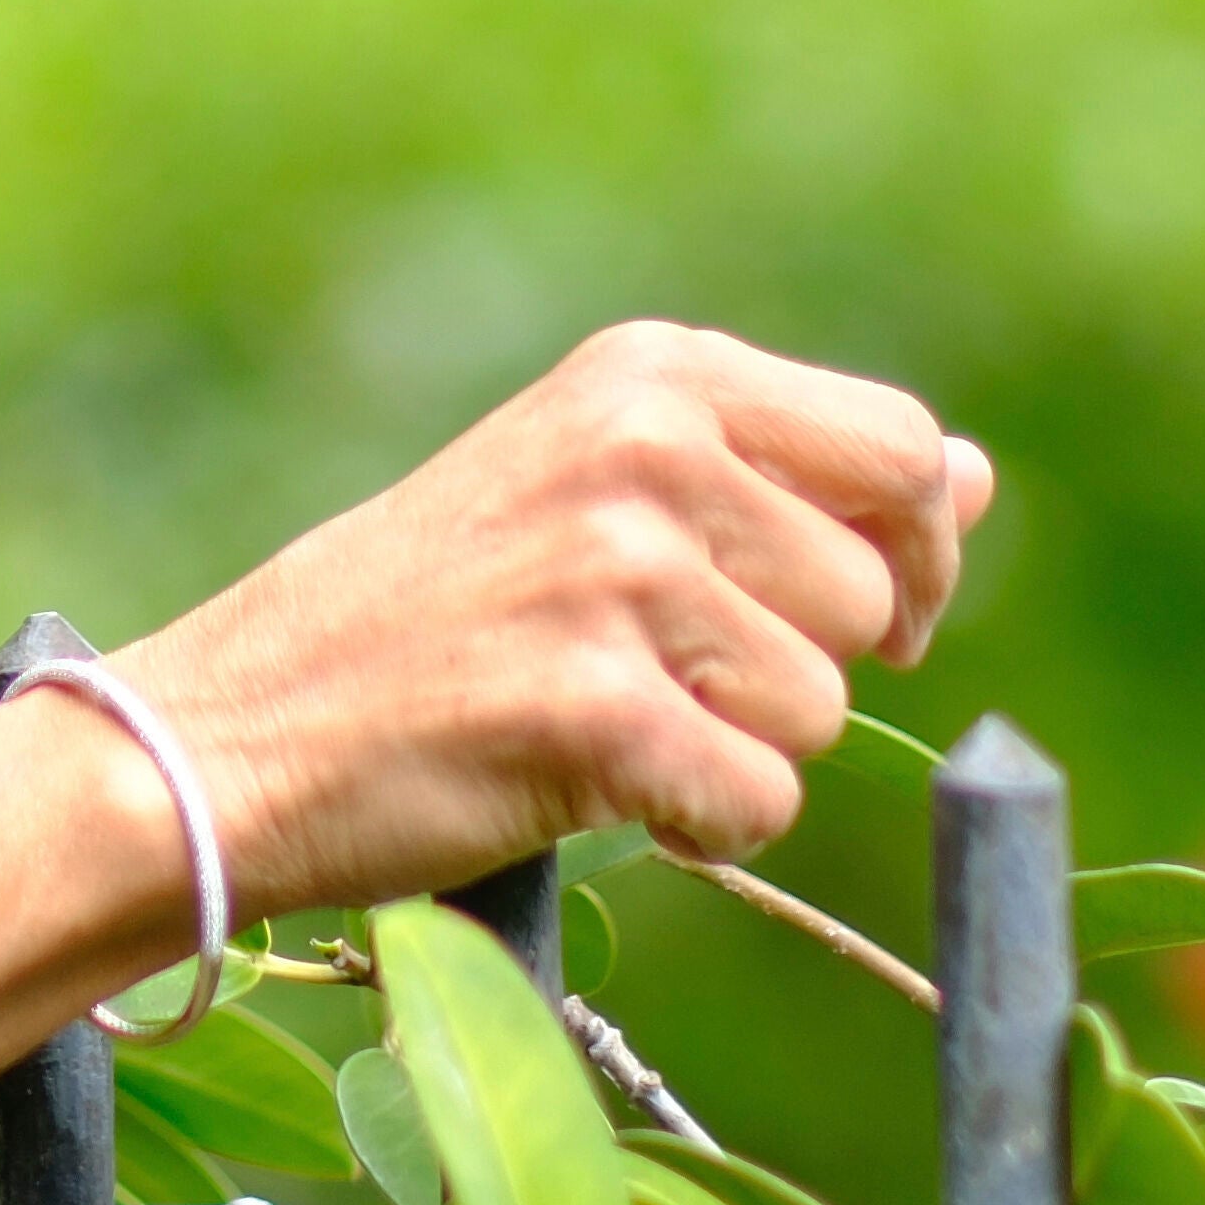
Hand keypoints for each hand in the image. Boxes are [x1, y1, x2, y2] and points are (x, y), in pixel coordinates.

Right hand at [122, 321, 990, 906]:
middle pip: (869, 597)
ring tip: (599, 722)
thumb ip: (786, 479)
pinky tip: (588, 786)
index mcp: (650, 374)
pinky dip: (697, 829)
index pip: (900, 449)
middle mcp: (645, 448)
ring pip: (821, 712)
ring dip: (734, 750)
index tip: (863, 613)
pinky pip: (758, 805)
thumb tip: (972, 477)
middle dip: (794, 670)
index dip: (913, 553)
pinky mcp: (595, 706)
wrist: (232, 730)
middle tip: (655, 677)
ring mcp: (618, 573)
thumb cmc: (422, 619)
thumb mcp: (599, 492)